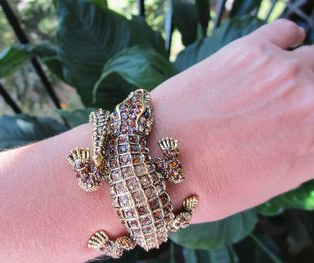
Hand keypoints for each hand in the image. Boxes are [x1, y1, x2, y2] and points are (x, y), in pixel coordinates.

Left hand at [149, 19, 313, 221]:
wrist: (153, 162)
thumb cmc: (203, 186)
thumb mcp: (264, 186)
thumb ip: (296, 156)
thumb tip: (303, 138)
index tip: (306, 126)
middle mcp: (310, 104)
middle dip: (311, 98)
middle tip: (293, 108)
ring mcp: (281, 72)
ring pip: (313, 59)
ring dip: (302, 73)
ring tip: (283, 85)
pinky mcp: (248, 50)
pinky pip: (284, 32)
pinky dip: (287, 40)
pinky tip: (280, 48)